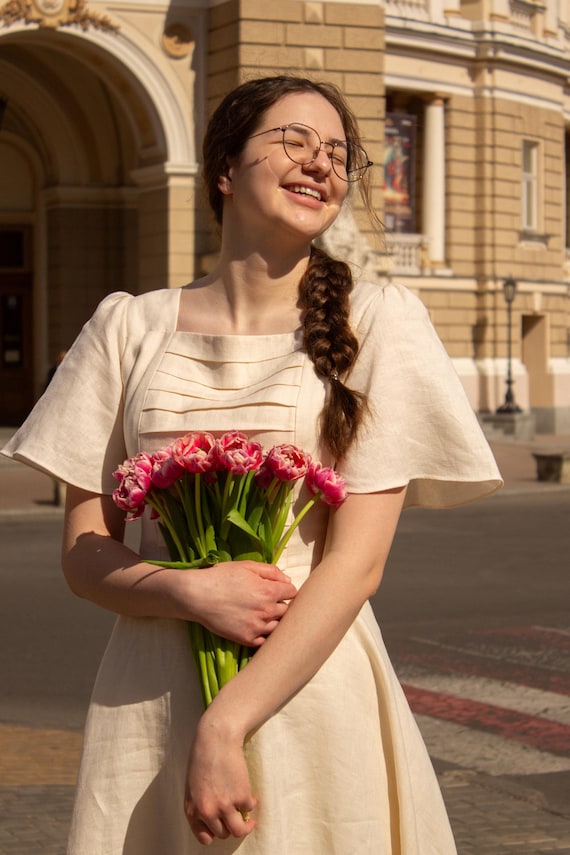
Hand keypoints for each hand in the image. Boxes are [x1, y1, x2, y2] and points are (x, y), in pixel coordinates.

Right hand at [184, 561, 296, 646]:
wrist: (197, 595)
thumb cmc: (221, 577)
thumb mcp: (246, 566)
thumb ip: (270, 571)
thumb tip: (287, 580)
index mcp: (269, 591)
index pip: (292, 593)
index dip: (286, 590)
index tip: (279, 590)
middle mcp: (267, 611)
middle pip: (287, 611)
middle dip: (281, 605)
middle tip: (270, 602)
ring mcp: (257, 627)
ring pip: (278, 627)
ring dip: (274, 621)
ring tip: (262, 615)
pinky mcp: (246, 638)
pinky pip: (264, 641)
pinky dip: (263, 635)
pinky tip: (256, 627)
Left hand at [185, 713, 255, 844]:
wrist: (216, 738)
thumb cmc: (203, 757)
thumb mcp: (193, 785)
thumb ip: (200, 804)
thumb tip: (212, 819)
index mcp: (192, 810)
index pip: (204, 837)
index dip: (215, 833)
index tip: (222, 826)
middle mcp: (207, 811)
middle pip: (223, 834)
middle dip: (230, 826)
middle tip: (236, 817)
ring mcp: (225, 806)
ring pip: (239, 831)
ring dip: (245, 826)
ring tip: (249, 820)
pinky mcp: (241, 796)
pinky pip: (249, 808)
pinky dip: (251, 803)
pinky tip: (249, 794)